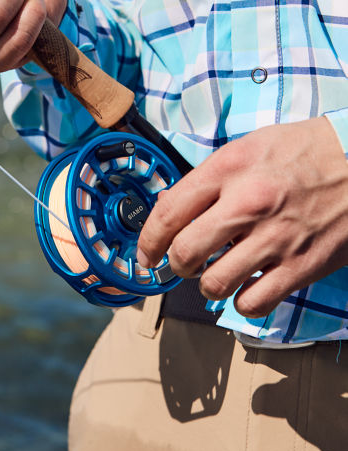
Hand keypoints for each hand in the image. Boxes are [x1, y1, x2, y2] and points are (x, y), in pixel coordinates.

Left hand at [137, 117, 347, 317]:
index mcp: (229, 168)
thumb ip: (211, 177)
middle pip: (185, 253)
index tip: (146, 254)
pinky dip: (243, 302)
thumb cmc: (305, 151)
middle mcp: (248, 203)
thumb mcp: (250, 147)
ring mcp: (275, 237)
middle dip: (175, 265)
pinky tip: (247, 287)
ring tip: (216, 275)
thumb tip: (173, 207)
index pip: (168, 212)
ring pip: (214, 285)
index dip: (148, 240)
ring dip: (208, 285)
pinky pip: (253, 304)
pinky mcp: (301, 266)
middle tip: (182, 264)